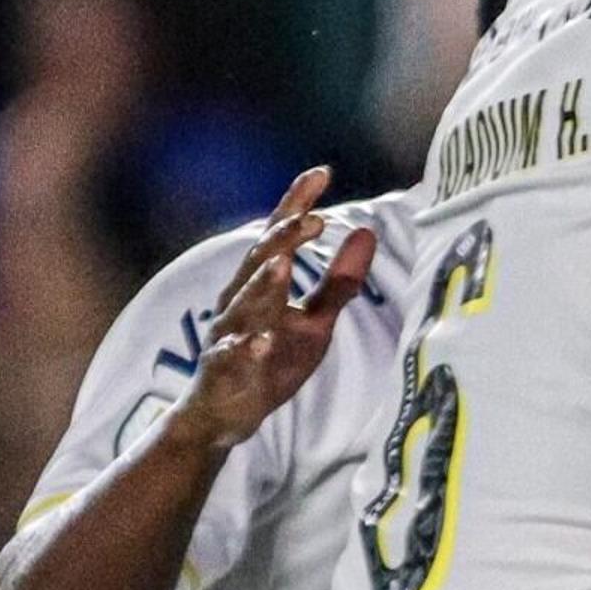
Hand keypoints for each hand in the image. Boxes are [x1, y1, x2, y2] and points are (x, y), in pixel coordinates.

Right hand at [168, 167, 378, 451]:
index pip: (278, 236)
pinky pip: (230, 358)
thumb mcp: (314, 323)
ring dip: (262, 285)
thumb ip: (338, 282)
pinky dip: (244, 350)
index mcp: (259, 284)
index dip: (297, 204)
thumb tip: (367, 232)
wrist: (224, 415)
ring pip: (243, 306)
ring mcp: (227, 336)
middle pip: (259, 263)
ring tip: (282, 265)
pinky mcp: (222, 373)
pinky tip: (259, 342)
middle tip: (311, 218)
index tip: (321, 173)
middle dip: (282, 239)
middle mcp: (238, 302)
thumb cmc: (270, 361)